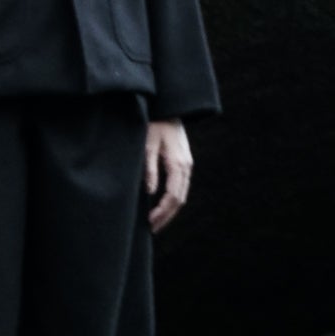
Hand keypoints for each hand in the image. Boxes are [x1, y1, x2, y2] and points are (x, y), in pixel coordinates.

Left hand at [144, 117, 192, 231]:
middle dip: (166, 216)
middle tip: (152, 228)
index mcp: (178, 164)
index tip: (150, 222)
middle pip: (180, 199)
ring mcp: (187, 165)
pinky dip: (172, 199)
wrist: (169, 107)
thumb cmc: (155, 123)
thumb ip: (149, 168)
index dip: (162, 212)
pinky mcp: (183, 162)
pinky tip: (162, 204)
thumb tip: (150, 192)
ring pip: (182, 194)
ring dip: (170, 209)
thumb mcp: (147, 144)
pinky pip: (180, 186)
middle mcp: (186, 167)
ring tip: (156, 221)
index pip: (173, 196)